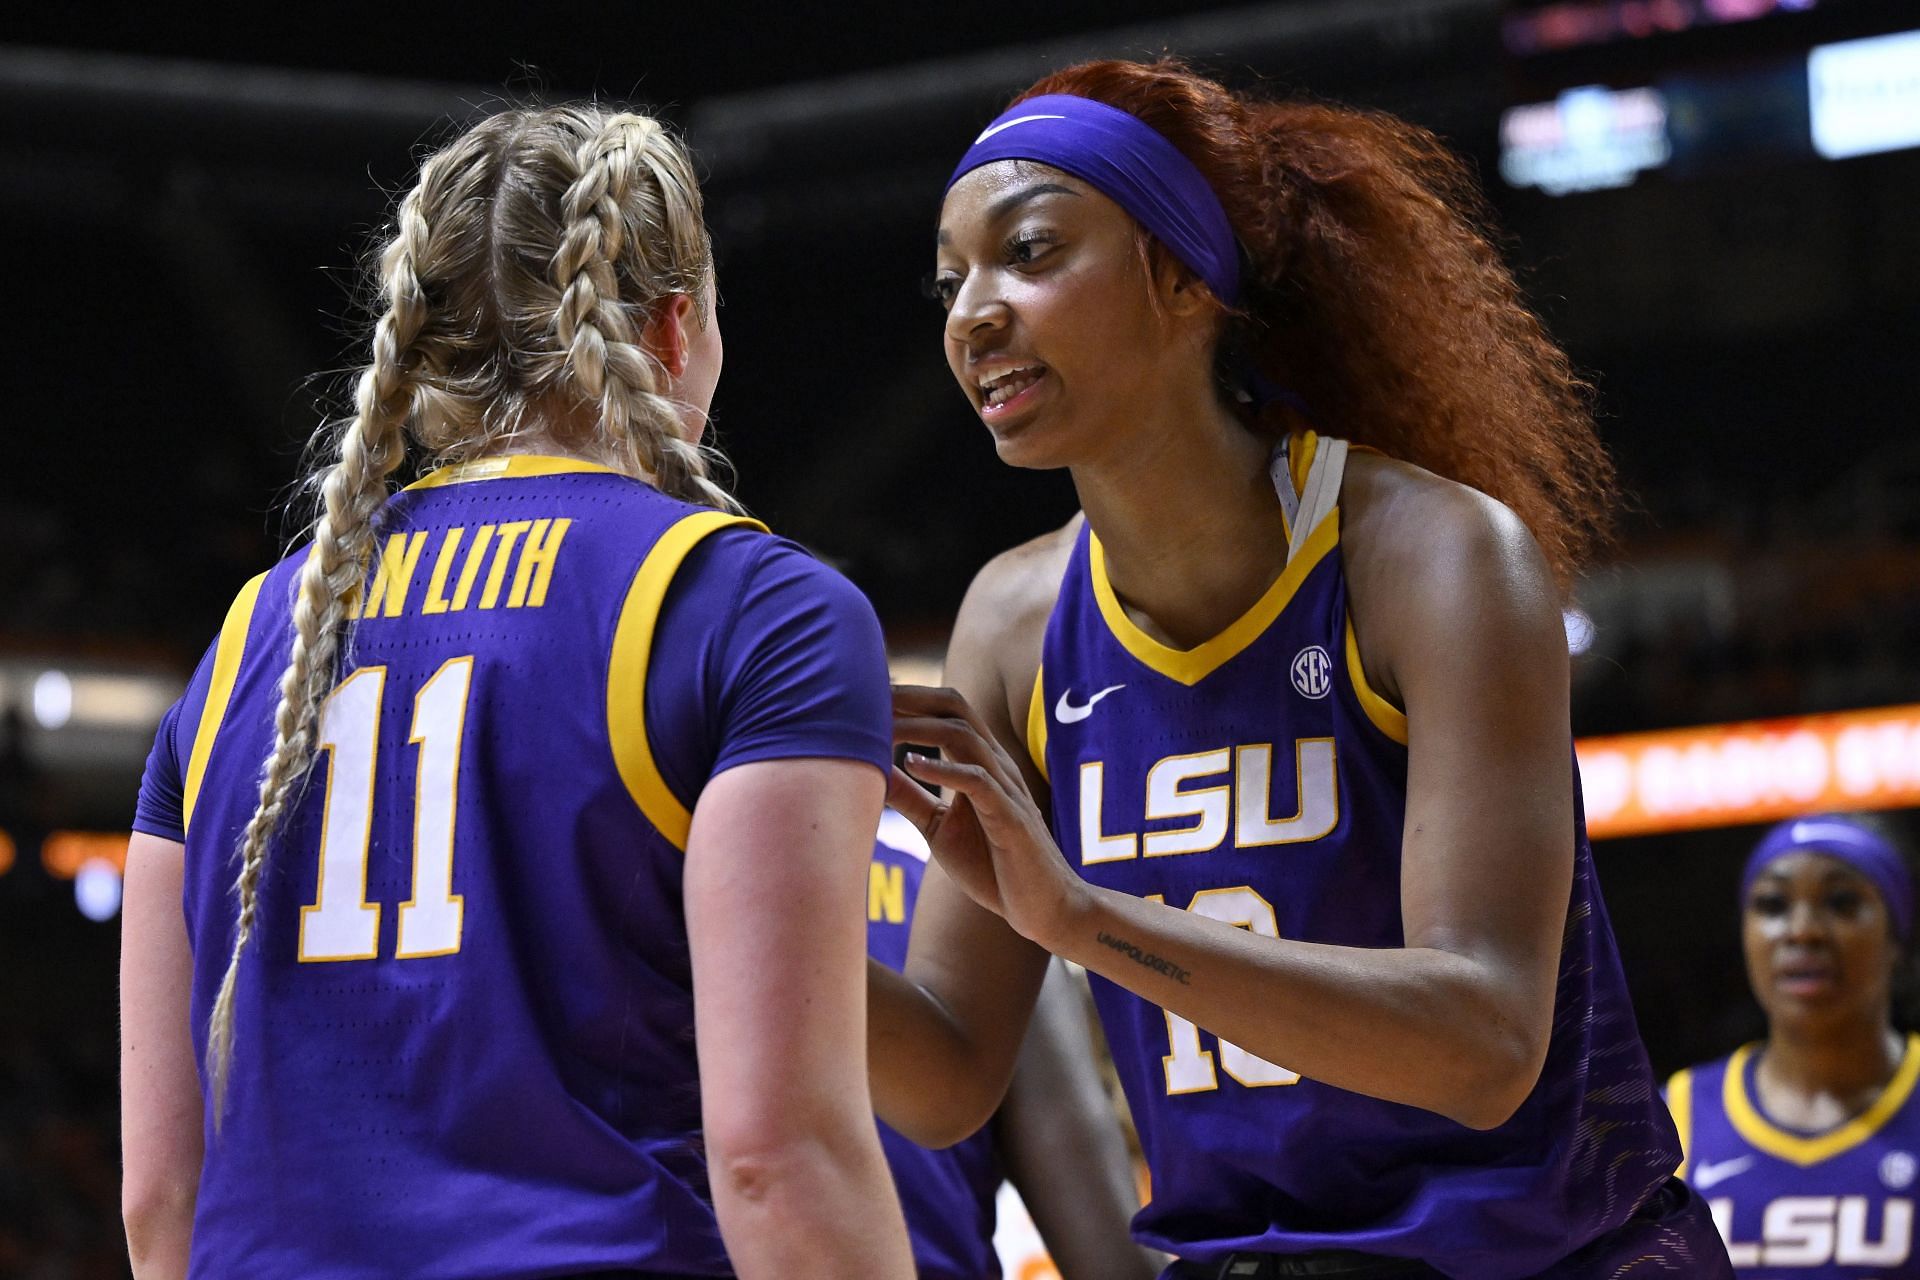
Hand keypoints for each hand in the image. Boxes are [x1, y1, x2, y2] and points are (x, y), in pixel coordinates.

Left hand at [890, 685, 1085, 944]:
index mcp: (981, 763)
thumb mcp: (940, 828)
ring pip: (965, 737)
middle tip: (868, 696)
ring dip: (919, 728)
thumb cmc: (995, 868)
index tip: (866, 694)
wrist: (1044, 909)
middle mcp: (997, 766)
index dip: (908, 697)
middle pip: (956, 708)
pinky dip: (943, 769)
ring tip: (880, 727)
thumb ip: (910, 799)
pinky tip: (911, 763)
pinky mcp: (1011, 818)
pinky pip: (978, 782)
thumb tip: (870, 773)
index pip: (946, 711)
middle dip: (912, 698)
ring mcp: (1007, 789)